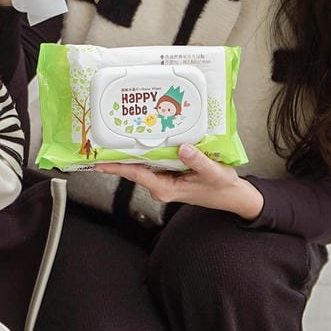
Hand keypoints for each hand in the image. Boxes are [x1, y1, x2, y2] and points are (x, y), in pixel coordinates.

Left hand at [93, 143, 263, 220]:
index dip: (116, 168)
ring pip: (144, 165)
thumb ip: (197, 161)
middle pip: (135, 169)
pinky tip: (143, 139)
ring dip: (132, 152)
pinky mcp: (170, 175)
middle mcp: (161, 186)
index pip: (136, 175)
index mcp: (166, 189)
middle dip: (118, 156)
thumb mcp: (213, 173)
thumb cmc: (222, 188)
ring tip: (116, 134)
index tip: (98, 163)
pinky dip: (147, 151)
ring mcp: (165, 181)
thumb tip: (182, 148)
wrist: (233, 196)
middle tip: (101, 140)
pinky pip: (154, 162)